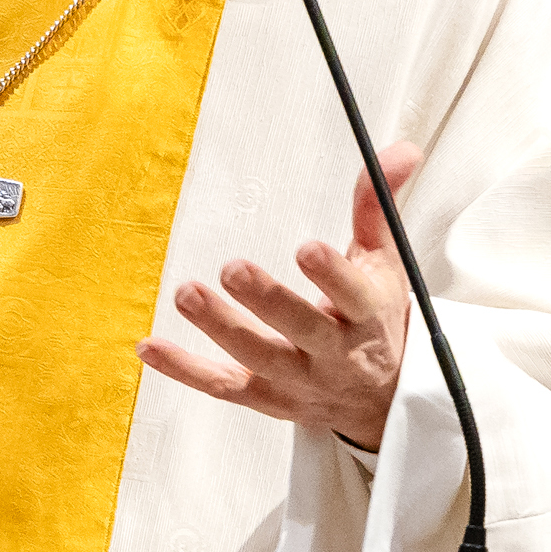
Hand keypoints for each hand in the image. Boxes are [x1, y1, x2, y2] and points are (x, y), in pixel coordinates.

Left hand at [138, 141, 421, 450]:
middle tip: (232, 269)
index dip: (332, 276)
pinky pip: (223, 387)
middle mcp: (335, 354)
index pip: (354, 296)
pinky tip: (149, 347)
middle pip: (302, 329)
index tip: (307, 250)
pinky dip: (184, 370)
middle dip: (267, 301)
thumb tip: (402, 150)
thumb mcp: (385, 262)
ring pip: (257, 358)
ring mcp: (298, 380)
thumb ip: (378, 206)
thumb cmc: (375, 318)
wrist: (381, 402)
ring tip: (186, 294)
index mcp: (367, 316)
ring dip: (220, 328)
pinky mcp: (266, 398)